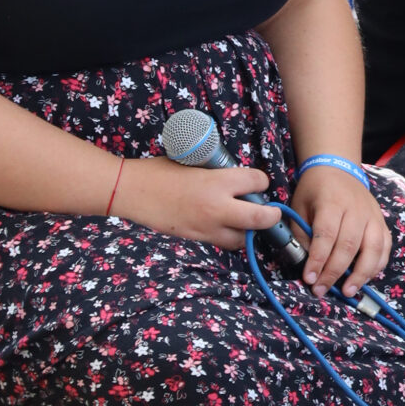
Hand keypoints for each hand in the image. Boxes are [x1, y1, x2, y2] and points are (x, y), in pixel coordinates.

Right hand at [116, 156, 280, 250]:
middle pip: (260, 218)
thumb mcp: (194, 162)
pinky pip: (224, 243)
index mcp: (217, 182)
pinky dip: (231, 237)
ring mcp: (207, 227)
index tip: (258, 181)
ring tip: (248, 220)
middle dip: (272, 215)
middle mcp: (217, 208)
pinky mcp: (196, 238)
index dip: (261, 181)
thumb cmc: (160, 170)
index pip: (257, 182)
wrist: (132, 191)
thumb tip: (233, 176)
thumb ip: (216, 172)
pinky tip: (227, 226)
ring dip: (250, 230)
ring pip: (243, 238)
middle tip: (272, 211)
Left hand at [293, 167, 391, 295]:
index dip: (318, 259)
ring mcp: (373, 216)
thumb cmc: (315, 191)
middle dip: (334, 272)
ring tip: (347, 291)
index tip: (309, 279)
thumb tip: (305, 263)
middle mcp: (356, 209)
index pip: (326, 235)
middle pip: (349, 245)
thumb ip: (301, 234)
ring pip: (373, 249)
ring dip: (361, 274)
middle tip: (321, 290)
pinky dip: (376, 266)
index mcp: (332, 202)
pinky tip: (364, 279)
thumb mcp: (299, 207)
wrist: (337, 169)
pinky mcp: (382, 222)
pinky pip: (385, 248)